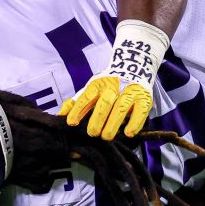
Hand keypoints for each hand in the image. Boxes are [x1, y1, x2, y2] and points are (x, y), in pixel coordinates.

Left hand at [58, 19, 168, 140]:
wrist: (134, 69)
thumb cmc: (107, 87)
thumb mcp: (91, 90)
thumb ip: (76, 103)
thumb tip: (60, 115)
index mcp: (98, 85)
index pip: (86, 97)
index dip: (78, 110)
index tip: (71, 122)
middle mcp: (113, 87)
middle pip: (105, 103)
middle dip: (97, 119)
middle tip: (92, 133)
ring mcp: (129, 92)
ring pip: (121, 107)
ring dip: (113, 123)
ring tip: (106, 136)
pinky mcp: (144, 99)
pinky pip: (140, 112)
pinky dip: (135, 123)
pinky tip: (128, 133)